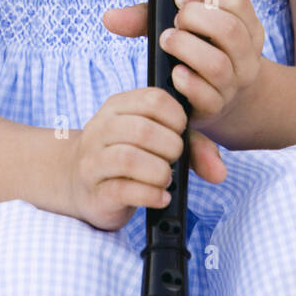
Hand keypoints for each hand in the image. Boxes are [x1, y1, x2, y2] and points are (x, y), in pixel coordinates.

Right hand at [62, 87, 223, 232]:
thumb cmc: (126, 157)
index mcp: (117, 107)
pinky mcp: (95, 192)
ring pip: (129, 159)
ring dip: (159, 172)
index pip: (153, 99)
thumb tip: (219, 171)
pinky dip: (150, 195)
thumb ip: (192, 146)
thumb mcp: (155, 140)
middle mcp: (101, 129)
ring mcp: (93, 161)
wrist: (76, 182)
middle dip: (170, 148)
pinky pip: (123, 190)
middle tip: (174, 160)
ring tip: (165, 179)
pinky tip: (160, 196)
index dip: (176, 118)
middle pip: (142, 130)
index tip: (180, 133)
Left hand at [102, 0, 264, 144]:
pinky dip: (187, 82)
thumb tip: (110, 17)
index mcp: (245, 27)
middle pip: (230, 30)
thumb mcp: (179, 29)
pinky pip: (206, 96)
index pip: (237, 2)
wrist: (213, 99)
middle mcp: (245, 56)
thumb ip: (147, 18)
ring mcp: (233, 84)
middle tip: (174, 23)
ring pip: (218, 64)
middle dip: (196, 20)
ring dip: (186, 49)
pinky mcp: (215, 107)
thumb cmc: (193, 53)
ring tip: (167, 41)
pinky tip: (174, 73)